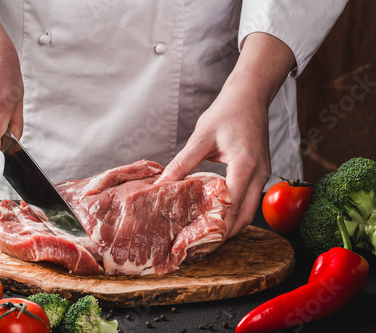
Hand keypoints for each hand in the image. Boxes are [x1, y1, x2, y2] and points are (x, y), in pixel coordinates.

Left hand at [157, 86, 270, 239]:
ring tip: (207, 235)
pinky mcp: (260, 171)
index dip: (213, 225)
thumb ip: (182, 163)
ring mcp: (263, 174)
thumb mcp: (201, 137)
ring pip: (249, 211)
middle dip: (224, 234)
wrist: (251, 95)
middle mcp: (259, 175)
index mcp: (245, 166)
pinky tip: (217, 214)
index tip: (194, 239)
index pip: (231, 206)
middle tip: (200, 246)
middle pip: (244, 216)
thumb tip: (162, 185)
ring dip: (231, 225)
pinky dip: (236, 212)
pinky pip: (250, 199)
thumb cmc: (227, 111)